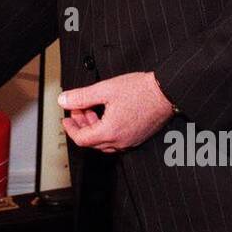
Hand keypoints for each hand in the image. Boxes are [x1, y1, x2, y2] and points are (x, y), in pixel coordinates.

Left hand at [57, 71, 175, 152]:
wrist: (166, 91)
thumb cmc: (140, 90)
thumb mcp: (105, 89)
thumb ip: (81, 97)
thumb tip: (64, 100)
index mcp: (110, 132)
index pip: (82, 139)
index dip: (71, 129)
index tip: (67, 119)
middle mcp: (121, 141)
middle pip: (92, 142)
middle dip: (82, 125)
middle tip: (78, 109)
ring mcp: (131, 141)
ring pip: (105, 142)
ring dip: (94, 128)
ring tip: (92, 109)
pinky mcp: (139, 137)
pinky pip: (117, 140)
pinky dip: (107, 130)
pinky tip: (107, 115)